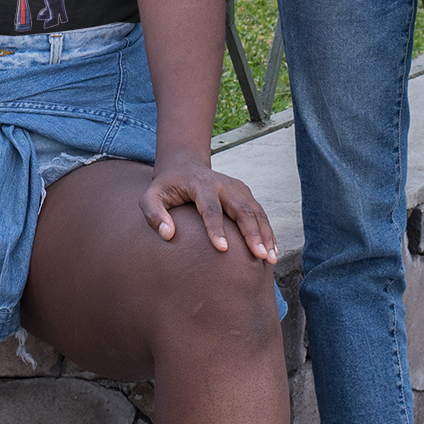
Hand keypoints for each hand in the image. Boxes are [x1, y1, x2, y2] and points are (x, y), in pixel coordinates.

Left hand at [141, 156, 277, 262]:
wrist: (184, 165)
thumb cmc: (166, 187)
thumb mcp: (151, 197)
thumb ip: (154, 214)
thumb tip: (168, 234)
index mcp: (200, 184)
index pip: (210, 208)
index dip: (216, 228)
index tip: (222, 249)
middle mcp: (223, 184)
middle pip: (241, 209)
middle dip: (252, 233)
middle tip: (260, 256)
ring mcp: (237, 187)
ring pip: (256, 211)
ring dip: (266, 235)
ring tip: (271, 258)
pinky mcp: (244, 193)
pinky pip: (260, 213)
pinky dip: (268, 231)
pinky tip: (272, 250)